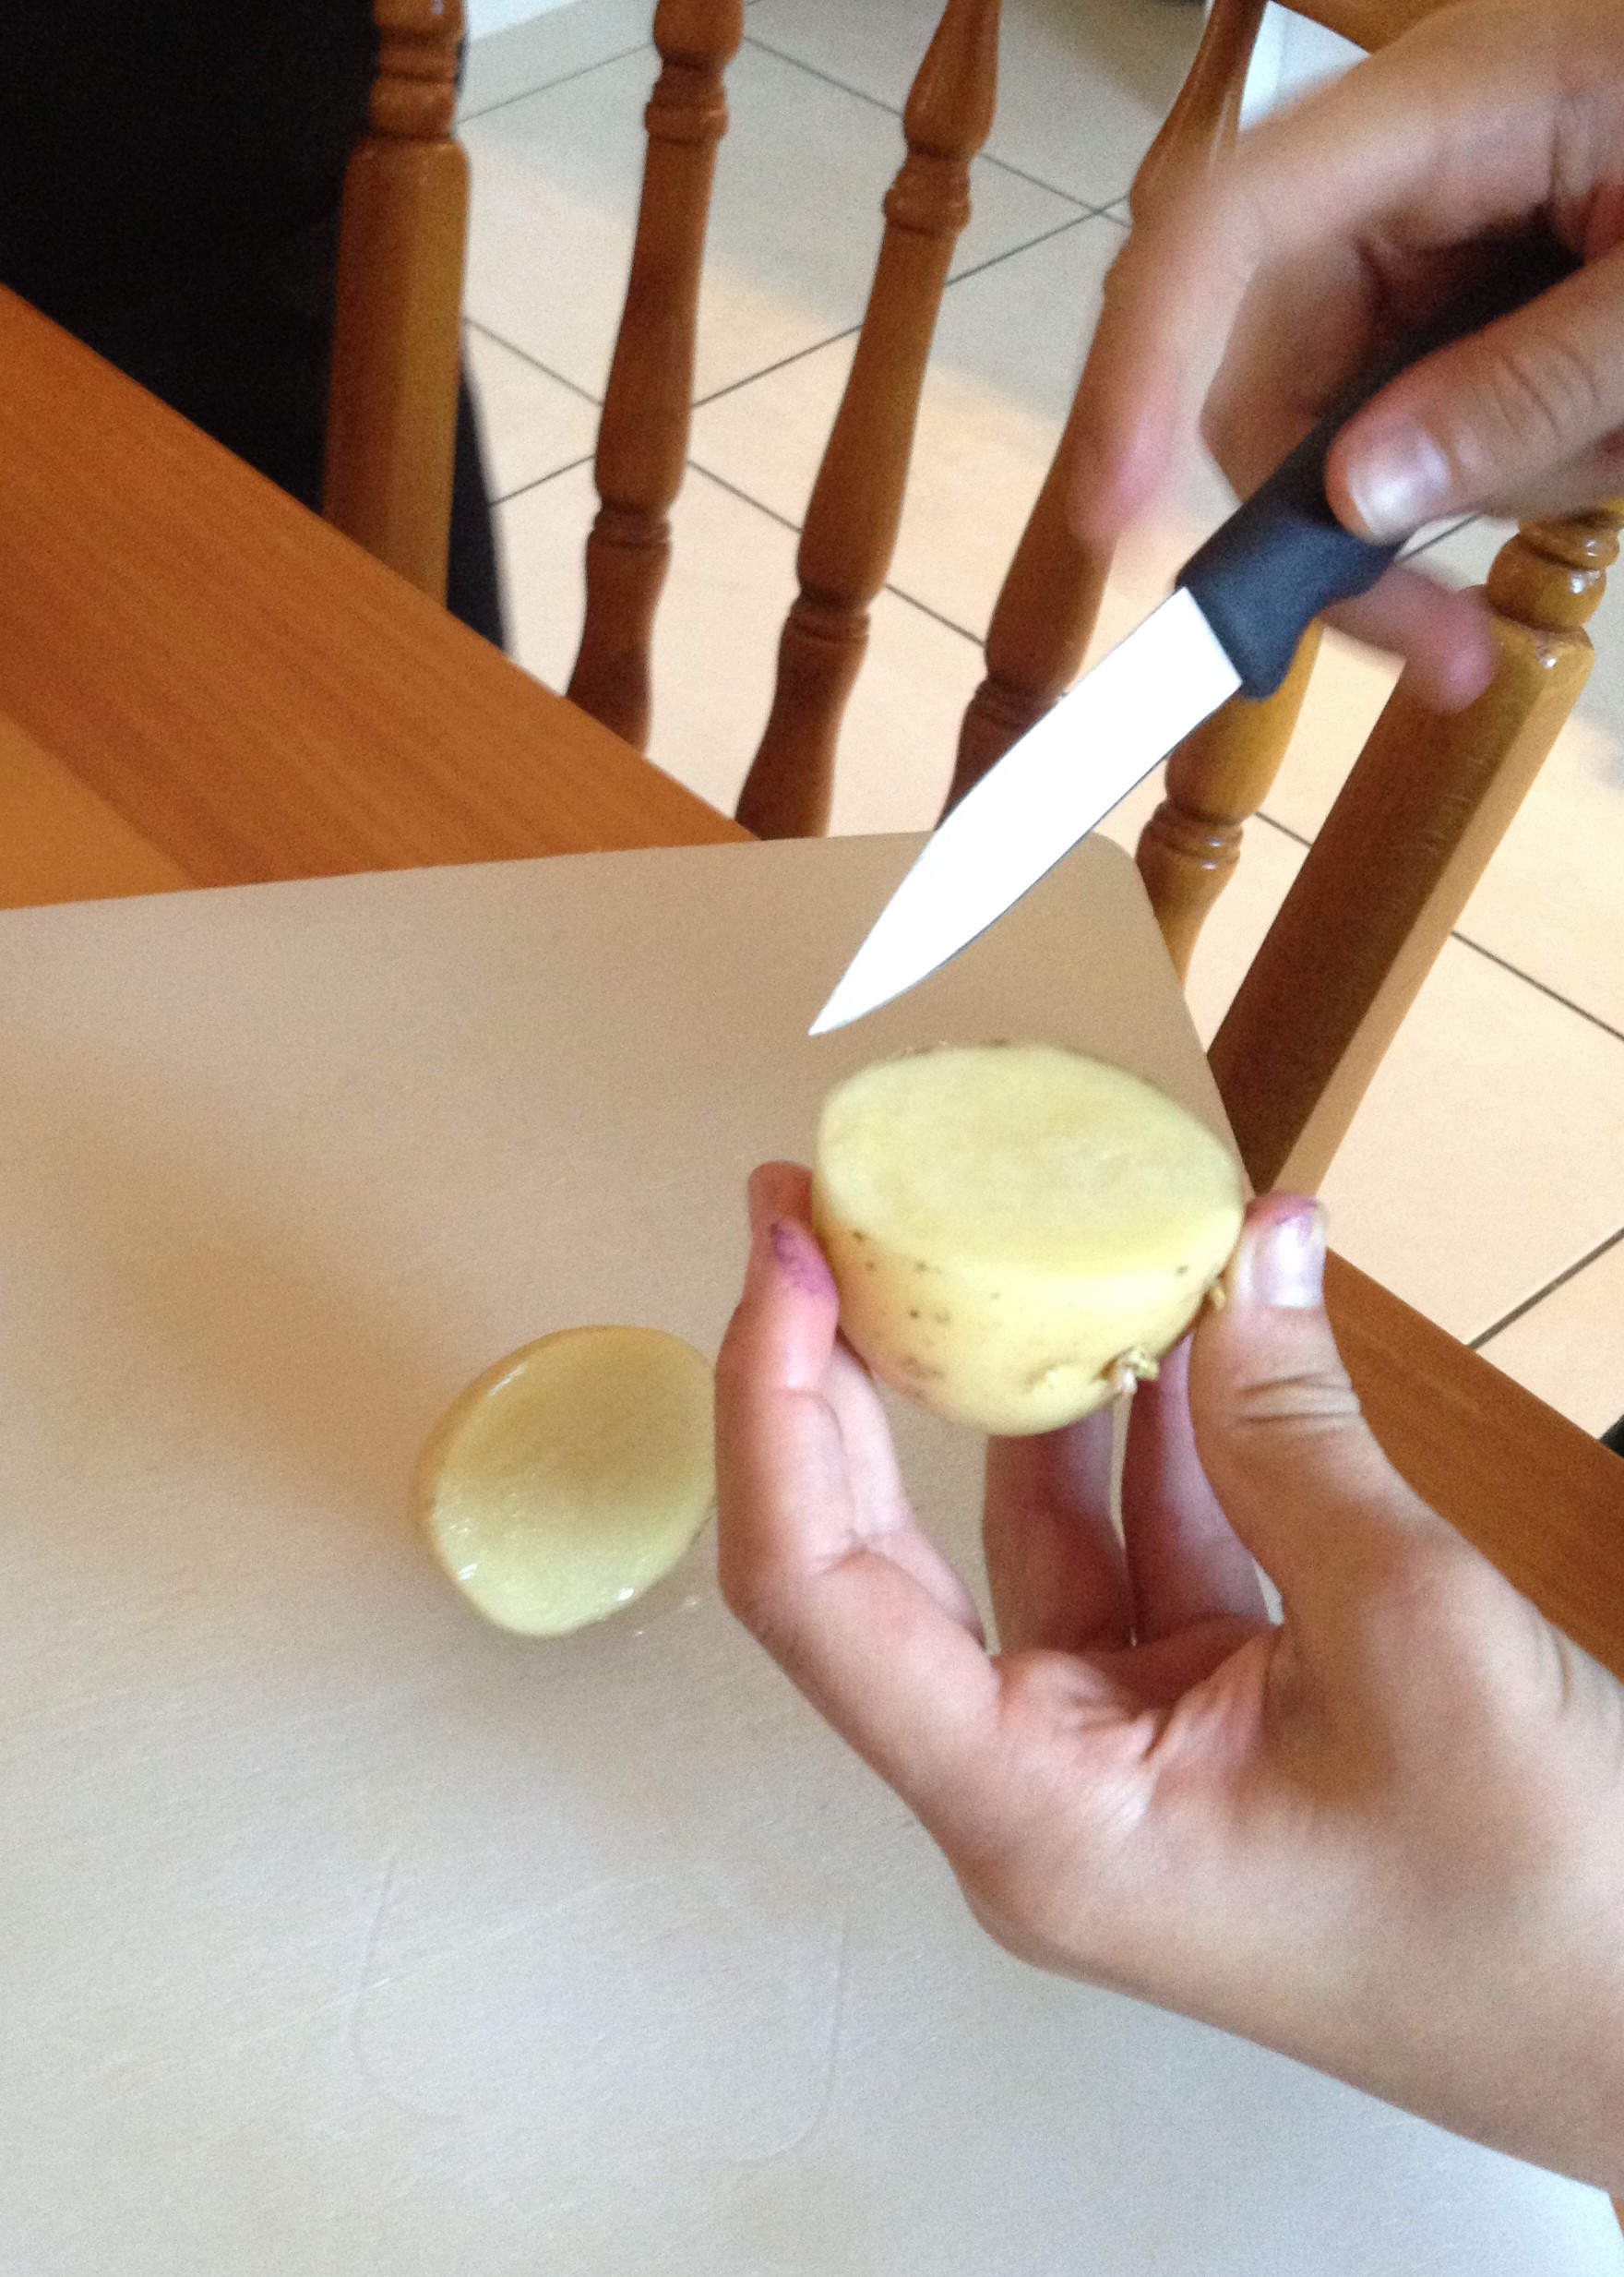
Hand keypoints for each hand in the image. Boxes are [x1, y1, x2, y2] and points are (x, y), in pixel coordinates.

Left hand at [715, 1163, 1623, 2189]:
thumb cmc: (1537, 1908)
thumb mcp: (1413, 1639)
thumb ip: (1298, 1434)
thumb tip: (1249, 1247)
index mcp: (1033, 1813)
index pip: (814, 1592)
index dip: (774, 1407)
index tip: (789, 1250)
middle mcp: (1034, 1782)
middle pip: (875, 1548)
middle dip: (843, 1368)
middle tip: (813, 1204)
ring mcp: (1111, 1742)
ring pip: (1027, 1524)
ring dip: (1039, 1373)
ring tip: (1010, 1223)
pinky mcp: (1190, 1708)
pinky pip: (1139, 1538)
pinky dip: (1162, 1428)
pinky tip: (1181, 1316)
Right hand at [1067, 0, 1623, 706]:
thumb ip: (1531, 385)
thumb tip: (1354, 502)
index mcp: (1440, 110)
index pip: (1223, 232)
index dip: (1143, 371)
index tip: (1117, 518)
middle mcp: (1393, 182)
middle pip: (1263, 379)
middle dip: (1337, 533)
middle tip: (1443, 655)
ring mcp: (1415, 250)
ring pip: (1334, 436)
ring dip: (1454, 504)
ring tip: (1613, 456)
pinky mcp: (1442, 307)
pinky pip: (1403, 433)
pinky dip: (1483, 481)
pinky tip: (1593, 447)